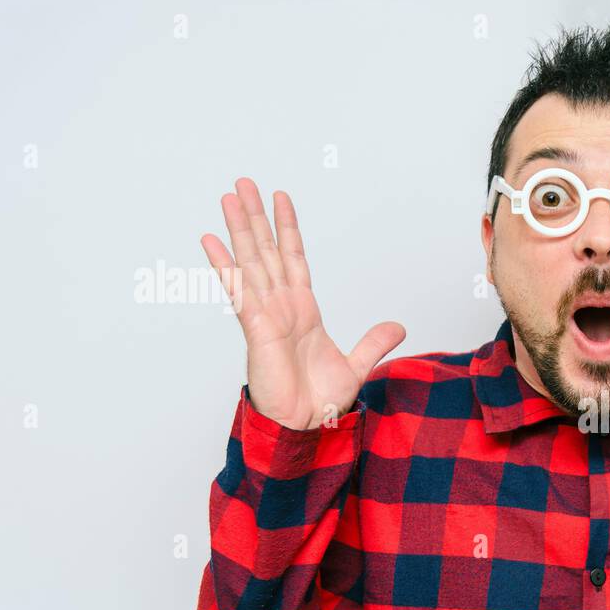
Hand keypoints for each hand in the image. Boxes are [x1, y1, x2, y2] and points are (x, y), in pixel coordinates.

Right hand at [200, 177, 405, 429]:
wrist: (307, 426)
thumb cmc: (320, 402)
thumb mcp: (358, 365)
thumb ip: (374, 342)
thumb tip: (397, 327)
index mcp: (303, 311)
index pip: (294, 259)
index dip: (288, 229)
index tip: (281, 199)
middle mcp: (281, 307)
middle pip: (267, 251)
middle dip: (257, 216)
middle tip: (244, 183)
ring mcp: (266, 314)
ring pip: (252, 261)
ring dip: (240, 228)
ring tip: (229, 196)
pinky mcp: (256, 328)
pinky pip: (239, 290)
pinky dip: (225, 265)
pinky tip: (211, 239)